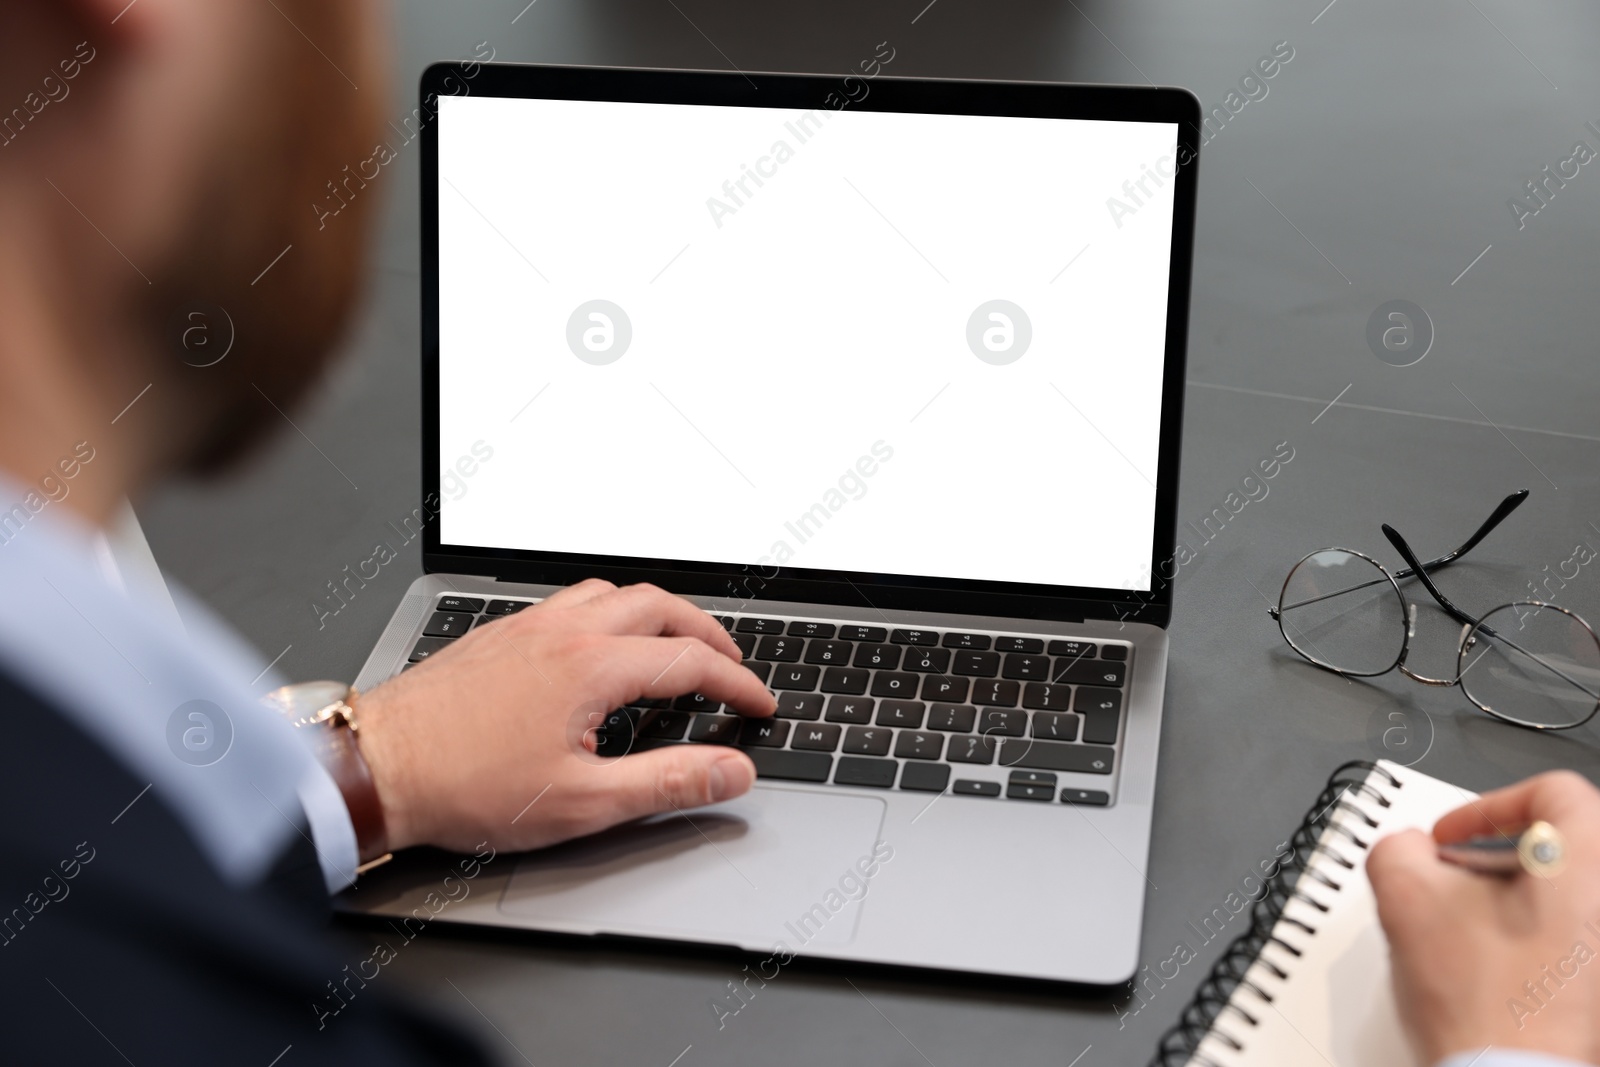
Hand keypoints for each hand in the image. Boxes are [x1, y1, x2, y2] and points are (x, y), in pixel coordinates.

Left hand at [354, 580, 775, 856]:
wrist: (374, 766)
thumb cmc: (463, 786)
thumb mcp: (582, 802)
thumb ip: (667, 783)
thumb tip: (732, 772)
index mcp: (591, 666)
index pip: (689, 661)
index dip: (736, 683)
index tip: (759, 705)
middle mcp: (562, 631)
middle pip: (658, 605)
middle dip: (706, 632)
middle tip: (730, 664)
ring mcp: (526, 627)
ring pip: (612, 592)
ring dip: (657, 611)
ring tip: (674, 643)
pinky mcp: (497, 635)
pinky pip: (570, 600)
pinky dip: (609, 611)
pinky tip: (599, 644)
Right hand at [1367, 770, 1599, 1065]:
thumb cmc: (1487, 1007)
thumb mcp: (1406, 897)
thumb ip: (1398, 847)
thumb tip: (1408, 851)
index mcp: (1585, 863)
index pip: (1553, 792)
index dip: (1489, 806)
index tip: (1454, 837)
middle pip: (1555, 845)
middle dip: (1489, 858)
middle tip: (1451, 880)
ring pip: (1557, 895)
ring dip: (1501, 900)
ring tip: (1456, 930)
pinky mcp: (1593, 982)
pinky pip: (1562, 938)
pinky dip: (1520, 938)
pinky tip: (1480, 965)